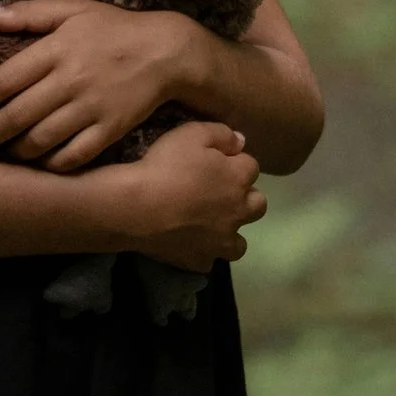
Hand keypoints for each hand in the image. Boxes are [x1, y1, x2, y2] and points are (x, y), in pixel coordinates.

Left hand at [0, 0, 202, 171]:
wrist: (167, 51)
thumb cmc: (114, 29)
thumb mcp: (72, 10)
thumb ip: (29, 14)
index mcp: (56, 49)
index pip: (4, 80)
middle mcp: (70, 80)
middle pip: (17, 115)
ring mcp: (91, 108)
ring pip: (41, 140)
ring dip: (13, 153)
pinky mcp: (110, 130)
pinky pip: (73, 155)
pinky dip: (51, 165)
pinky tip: (38, 165)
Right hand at [112, 121, 264, 271]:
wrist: (137, 206)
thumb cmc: (166, 165)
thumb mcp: (192, 133)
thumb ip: (221, 134)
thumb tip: (240, 141)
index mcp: (238, 178)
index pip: (251, 167)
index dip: (234, 161)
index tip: (217, 159)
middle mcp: (237, 212)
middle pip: (258, 205)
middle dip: (245, 197)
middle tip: (220, 191)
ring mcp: (220, 241)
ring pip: (240, 243)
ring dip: (231, 232)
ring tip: (211, 225)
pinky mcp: (199, 260)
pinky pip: (209, 261)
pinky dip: (203, 253)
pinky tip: (189, 244)